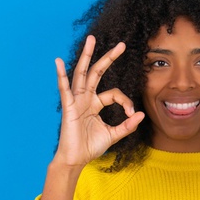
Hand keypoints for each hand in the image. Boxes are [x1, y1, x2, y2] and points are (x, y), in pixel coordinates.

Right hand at [54, 36, 144, 167]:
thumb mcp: (113, 135)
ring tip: (91, 39)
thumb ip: (127, 126)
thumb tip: (141, 115)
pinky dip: (61, 75)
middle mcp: (85, 99)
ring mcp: (76, 101)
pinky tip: (58, 62)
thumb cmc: (90, 147)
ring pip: (82, 74)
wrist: (76, 160)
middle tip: (122, 45)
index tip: (131, 114)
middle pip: (97, 73)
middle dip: (109, 58)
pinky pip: (64, 89)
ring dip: (86, 56)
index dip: (125, 101)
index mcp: (95, 104)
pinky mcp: (68, 107)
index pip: (114, 93)